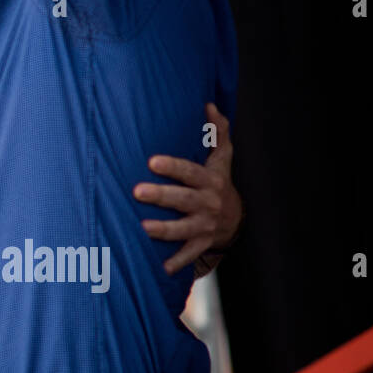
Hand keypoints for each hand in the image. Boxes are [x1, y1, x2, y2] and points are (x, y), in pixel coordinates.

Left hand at [134, 102, 241, 274]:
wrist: (237, 219)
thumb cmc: (219, 181)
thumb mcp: (222, 157)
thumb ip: (216, 131)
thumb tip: (208, 105)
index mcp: (210, 180)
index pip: (190, 172)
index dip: (173, 167)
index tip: (152, 161)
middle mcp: (208, 203)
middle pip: (183, 200)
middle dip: (161, 197)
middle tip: (136, 191)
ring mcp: (205, 226)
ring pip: (183, 229)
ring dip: (163, 230)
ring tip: (141, 228)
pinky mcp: (202, 243)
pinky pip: (188, 254)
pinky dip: (176, 262)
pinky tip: (159, 267)